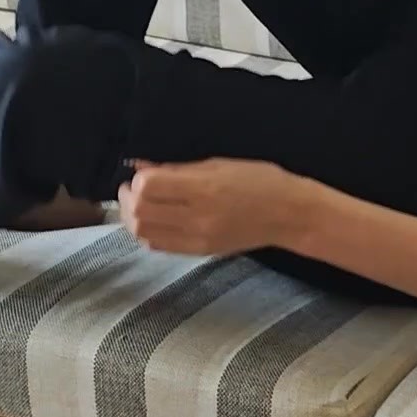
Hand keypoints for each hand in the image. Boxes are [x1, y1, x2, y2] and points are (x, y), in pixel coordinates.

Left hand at [116, 157, 318, 255]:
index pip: (148, 188)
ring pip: (143, 233)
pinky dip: (147, 234)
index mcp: (204, 189)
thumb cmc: (260, 181)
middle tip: (132, 189)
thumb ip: (178, 169)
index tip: (141, 174)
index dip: (137, 179)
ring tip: (140, 205)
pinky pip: (159, 247)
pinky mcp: (200, 252)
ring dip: (133, 218)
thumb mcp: (219, 164)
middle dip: (127, 199)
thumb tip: (141, 167)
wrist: (289, 214)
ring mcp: (198, 238)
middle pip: (139, 213)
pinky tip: (155, 221)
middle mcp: (198, 217)